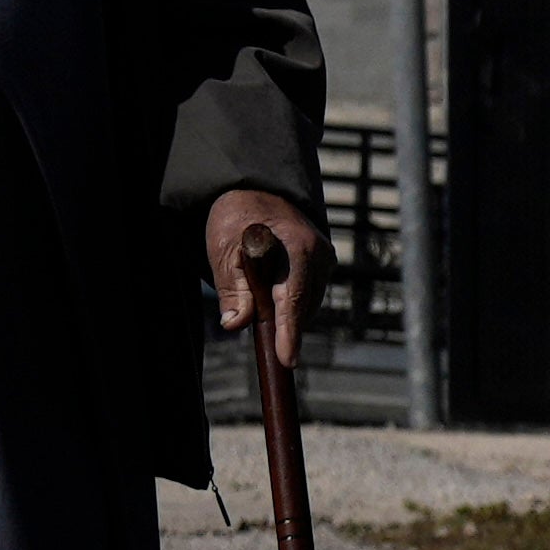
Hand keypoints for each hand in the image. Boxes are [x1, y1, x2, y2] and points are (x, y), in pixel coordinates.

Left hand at [198, 183, 316, 360]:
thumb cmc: (236, 218)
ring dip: (287, 312)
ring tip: (261, 298)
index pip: (294, 299)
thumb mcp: (224, 251)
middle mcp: (319, 253)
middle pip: (304, 307)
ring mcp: (326, 258)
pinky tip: (275, 294)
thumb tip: (235, 323)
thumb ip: (231, 288)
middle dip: (283, 324)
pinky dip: (293, 302)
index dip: (290, 332)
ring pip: (308, 304)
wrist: (255, 191)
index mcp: (297, 247)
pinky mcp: (325, 262)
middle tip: (259, 328)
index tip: (287, 358)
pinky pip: (310, 294)